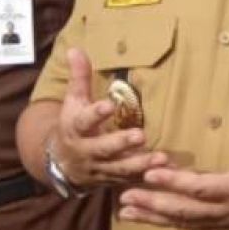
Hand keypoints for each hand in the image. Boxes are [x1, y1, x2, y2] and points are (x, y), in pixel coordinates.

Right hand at [53, 49, 167, 187]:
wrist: (61, 163)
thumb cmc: (73, 124)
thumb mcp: (73, 101)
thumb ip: (79, 77)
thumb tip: (75, 49)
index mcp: (76, 128)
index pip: (84, 120)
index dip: (95, 113)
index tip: (109, 105)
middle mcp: (87, 151)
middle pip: (103, 148)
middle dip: (121, 143)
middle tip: (140, 135)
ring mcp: (100, 168)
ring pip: (120, 169)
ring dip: (140, 164)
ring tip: (161, 158)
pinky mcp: (113, 180)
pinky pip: (131, 181)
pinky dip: (147, 178)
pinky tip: (167, 173)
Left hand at [118, 129, 228, 229]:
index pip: (202, 188)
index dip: (176, 181)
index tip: (152, 171)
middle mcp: (228, 209)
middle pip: (185, 210)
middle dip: (154, 204)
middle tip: (125, 197)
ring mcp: (223, 220)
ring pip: (183, 222)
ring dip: (153, 217)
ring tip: (125, 211)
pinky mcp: (221, 224)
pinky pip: (189, 225)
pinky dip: (165, 222)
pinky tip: (148, 218)